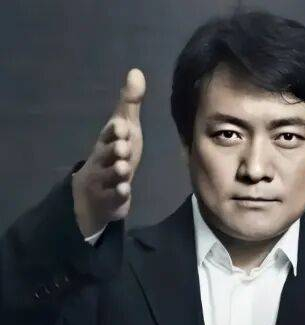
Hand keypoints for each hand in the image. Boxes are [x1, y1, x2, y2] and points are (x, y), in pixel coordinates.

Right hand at [72, 68, 145, 236]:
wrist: (95, 195)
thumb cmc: (114, 156)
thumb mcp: (124, 131)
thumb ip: (129, 105)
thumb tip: (136, 71)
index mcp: (107, 142)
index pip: (109, 134)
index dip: (114, 131)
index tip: (121, 126)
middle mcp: (103, 160)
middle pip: (106, 154)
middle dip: (114, 150)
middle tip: (123, 147)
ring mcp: (104, 180)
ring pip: (109, 175)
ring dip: (116, 171)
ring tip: (124, 169)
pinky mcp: (109, 200)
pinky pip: (113, 197)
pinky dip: (118, 194)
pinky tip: (125, 191)